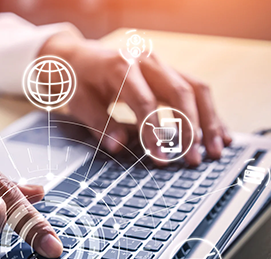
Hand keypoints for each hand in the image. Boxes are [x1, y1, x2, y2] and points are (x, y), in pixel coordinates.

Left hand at [39, 30, 231, 164]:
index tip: (161, 157)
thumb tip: (117, 146)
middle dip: (190, 129)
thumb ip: (99, 123)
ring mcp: (161, 64)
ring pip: (196, 89)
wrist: (82, 58)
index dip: (154, 131)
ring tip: (215, 150)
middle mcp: (146, 61)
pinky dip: (209, 113)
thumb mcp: (79, 102)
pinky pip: (197, 90)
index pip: (144, 101)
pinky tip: (220, 134)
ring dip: (208, 121)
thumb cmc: (80, 81)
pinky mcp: (170, 72)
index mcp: (120, 66)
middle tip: (193, 159)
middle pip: (179, 92)